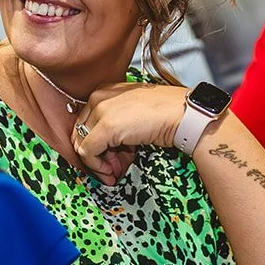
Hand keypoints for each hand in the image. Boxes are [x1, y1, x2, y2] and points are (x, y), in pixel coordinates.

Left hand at [72, 84, 188, 184]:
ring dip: (97, 164)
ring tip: (115, 172)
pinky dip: (97, 166)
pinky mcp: (105, 127)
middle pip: (81, 134)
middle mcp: (98, 97)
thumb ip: (114, 128)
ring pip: (82, 144)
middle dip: (96, 156)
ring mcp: (100, 111)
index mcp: (104, 91)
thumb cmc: (166, 113)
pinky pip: (87, 153)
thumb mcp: (132, 115)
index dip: (96, 145)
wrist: (183, 114)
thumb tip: (106, 152)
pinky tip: (113, 171)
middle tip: (112, 169)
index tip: (111, 158)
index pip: (86, 123)